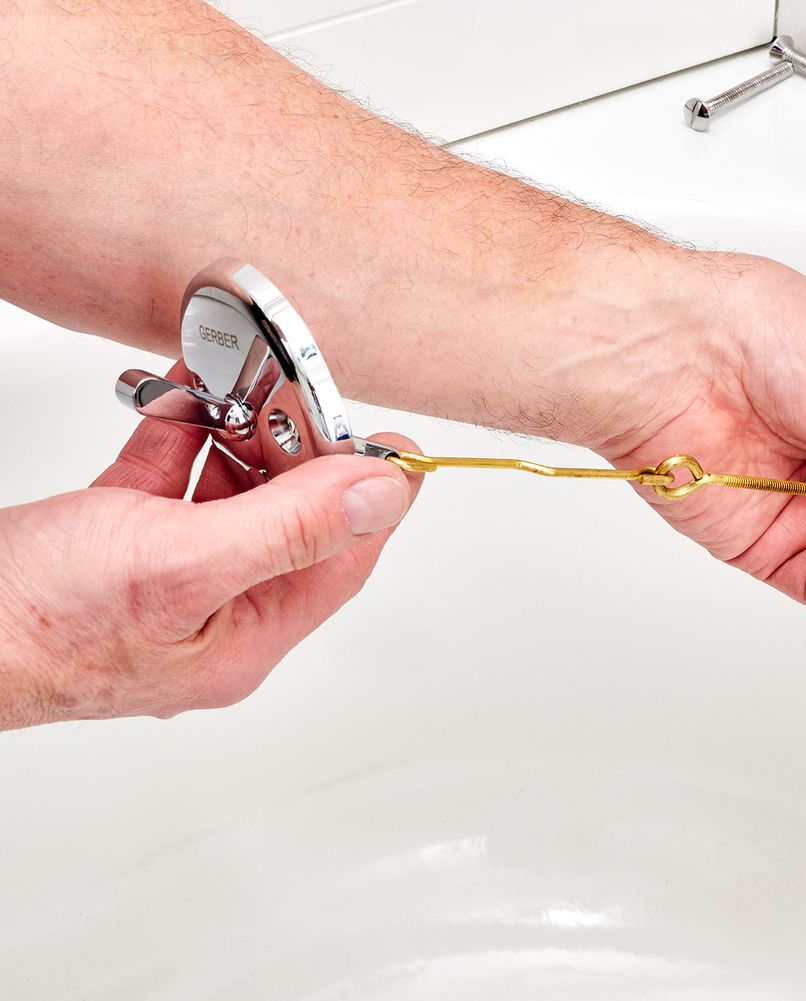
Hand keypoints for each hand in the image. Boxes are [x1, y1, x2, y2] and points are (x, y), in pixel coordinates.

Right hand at [0, 404, 420, 729]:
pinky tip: (186, 391)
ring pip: (226, 494)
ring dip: (237, 434)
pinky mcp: (111, 543)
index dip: (372, 500)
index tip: (394, 444)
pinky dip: (178, 433)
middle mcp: (210, 612)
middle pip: (286, 522)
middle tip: (302, 393)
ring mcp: (160, 579)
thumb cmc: (33, 628)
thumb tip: (380, 496)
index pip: (337, 561)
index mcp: (242, 638)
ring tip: (245, 382)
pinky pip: (165, 479)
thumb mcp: (182, 566)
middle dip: (296, 452)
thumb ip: (287, 528)